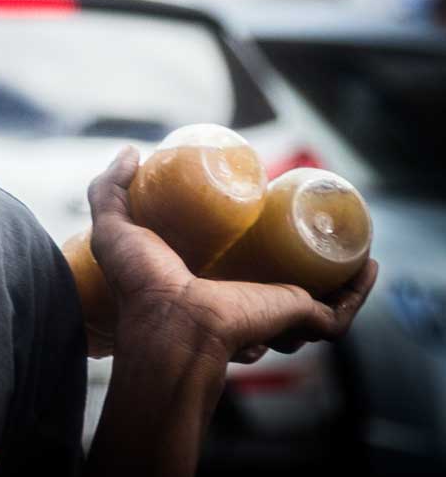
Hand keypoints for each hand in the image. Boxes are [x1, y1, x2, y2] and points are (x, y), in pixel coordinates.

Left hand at [86, 147, 377, 365]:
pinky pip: (339, 314)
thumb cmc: (139, 282)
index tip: (261, 205)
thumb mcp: (114, 228)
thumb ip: (110, 189)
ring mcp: (272, 318)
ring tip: (344, 237)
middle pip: (279, 282)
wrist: (171, 324)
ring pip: (316, 297)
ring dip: (337, 272)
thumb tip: (132, 152)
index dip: (251, 240)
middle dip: (298, 256)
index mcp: (206, 285)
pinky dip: (357, 290)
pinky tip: (365, 263)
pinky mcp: (296, 322)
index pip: (236, 267)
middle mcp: (241, 305)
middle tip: (303, 216)